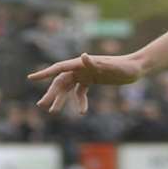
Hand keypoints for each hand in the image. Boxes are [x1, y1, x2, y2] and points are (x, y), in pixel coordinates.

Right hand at [27, 53, 145, 114]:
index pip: (59, 68)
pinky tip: (80, 111)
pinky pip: (80, 91)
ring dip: (61, 99)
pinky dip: (79, 101)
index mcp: (81, 63)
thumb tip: (83, 56)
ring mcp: (86, 74)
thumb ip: (96, 63)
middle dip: (51, 93)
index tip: (31, 78)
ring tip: (54, 111)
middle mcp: (81, 68)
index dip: (44, 73)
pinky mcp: (92, 80)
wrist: (137, 68)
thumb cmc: (124, 67)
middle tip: (42, 105)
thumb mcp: (111, 67)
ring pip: (68, 87)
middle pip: (61, 81)